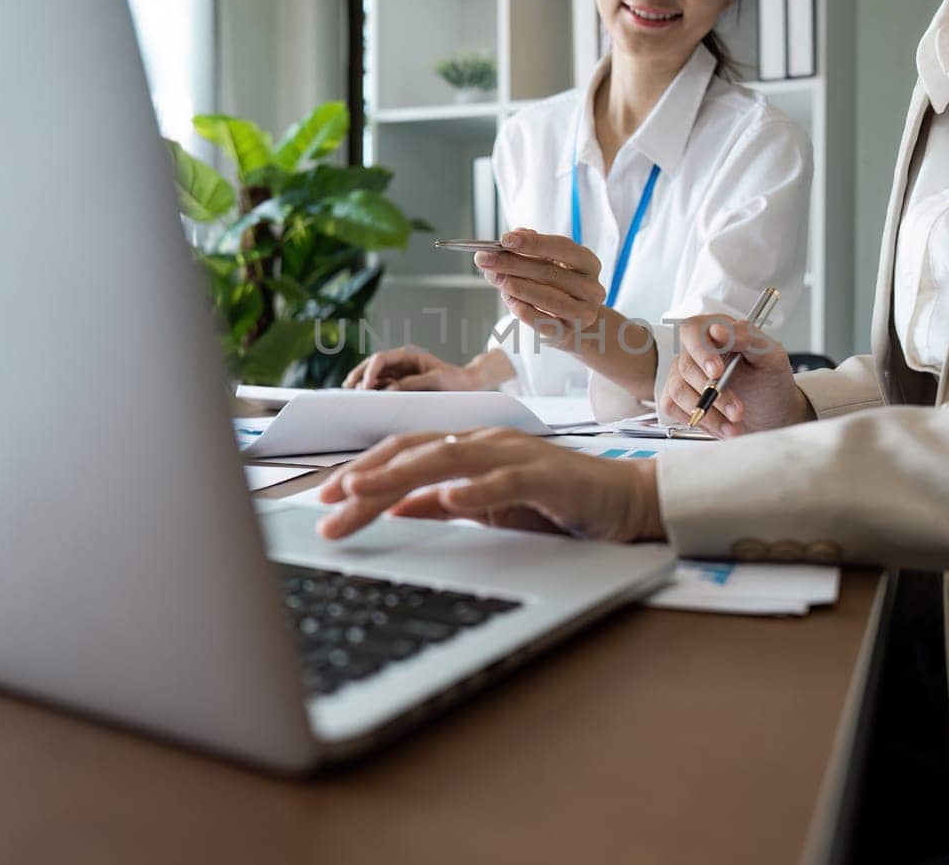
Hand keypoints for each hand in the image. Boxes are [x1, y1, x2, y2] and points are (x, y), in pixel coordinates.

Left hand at [314, 428, 663, 542]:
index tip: (323, 500)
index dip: (361, 472)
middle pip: (413, 453)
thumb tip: (394, 508)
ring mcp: (515, 454)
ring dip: (400, 476)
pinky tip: (445, 501)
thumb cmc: (557, 502)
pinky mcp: (545, 476)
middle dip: (365, 479)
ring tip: (362, 493)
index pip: (403, 453)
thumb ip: (443, 503)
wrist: (625, 501)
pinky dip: (472, 490)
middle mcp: (486, 441)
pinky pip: (504, 481)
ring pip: (448, 458)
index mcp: (469, 446)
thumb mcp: (488, 506)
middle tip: (326, 507)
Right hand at [342, 346, 481, 390]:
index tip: (365, 387)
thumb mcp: (436, 381)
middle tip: (346, 390)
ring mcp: (399, 375)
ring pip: (373, 377)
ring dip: (361, 386)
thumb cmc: (455, 381)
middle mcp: (401, 364)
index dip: (370, 371)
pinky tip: (362, 401)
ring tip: (350, 397)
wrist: (468, 386)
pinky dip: (370, 393)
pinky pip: (381, 388)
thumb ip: (412, 384)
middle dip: (358, 376)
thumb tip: (388, 391)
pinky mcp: (400, 386)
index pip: (381, 359)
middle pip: (372, 366)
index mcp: (408, 356)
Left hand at [475, 229, 605, 349]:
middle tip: (485, 258)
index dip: (533, 242)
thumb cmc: (557, 287)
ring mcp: (582, 314)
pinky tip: (507, 298)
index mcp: (589, 264)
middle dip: (513, 264)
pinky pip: (542, 321)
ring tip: (493, 276)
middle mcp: (591, 289)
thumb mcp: (549, 263)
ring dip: (516, 286)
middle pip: (550, 272)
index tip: (505, 239)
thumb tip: (511, 238)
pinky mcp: (567, 334)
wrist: (573, 323)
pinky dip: (522, 309)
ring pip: (547, 298)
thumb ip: (532, 247)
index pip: (562, 248)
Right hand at [660, 314, 807, 436]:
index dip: (701, 350)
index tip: (716, 371)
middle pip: (686, 365)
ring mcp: (686, 375)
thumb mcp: (771, 356)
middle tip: (736, 409)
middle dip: (713, 392)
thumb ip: (747, 337)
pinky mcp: (679, 399)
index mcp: (718, 332)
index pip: (693, 330)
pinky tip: (719, 424)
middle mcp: (698, 352)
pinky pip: (671, 406)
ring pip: (678, 389)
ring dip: (708, 411)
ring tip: (733, 422)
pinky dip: (697, 419)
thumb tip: (718, 330)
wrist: (773, 415)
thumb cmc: (771, 382)